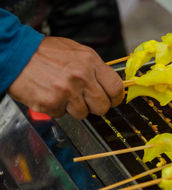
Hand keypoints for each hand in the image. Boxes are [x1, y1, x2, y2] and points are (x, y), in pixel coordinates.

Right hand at [7, 36, 123, 118]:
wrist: (15, 53)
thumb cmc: (44, 53)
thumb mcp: (76, 52)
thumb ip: (94, 68)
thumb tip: (109, 85)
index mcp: (90, 62)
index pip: (116, 88)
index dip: (116, 98)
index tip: (112, 100)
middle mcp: (81, 76)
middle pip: (103, 106)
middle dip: (96, 106)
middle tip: (85, 100)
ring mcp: (67, 91)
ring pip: (83, 113)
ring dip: (73, 107)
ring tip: (62, 93)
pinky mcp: (52, 103)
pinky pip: (62, 115)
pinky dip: (56, 108)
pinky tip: (50, 94)